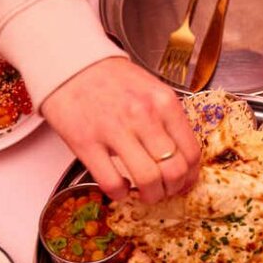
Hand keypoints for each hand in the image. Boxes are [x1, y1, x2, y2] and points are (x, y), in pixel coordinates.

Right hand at [41, 58, 200, 203]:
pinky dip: (120, 193)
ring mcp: (114, 130)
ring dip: (150, 195)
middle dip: (172, 189)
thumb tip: (181, 159)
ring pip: (148, 180)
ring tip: (144, 193)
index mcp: (164, 103)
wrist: (71, 66)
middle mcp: (143, 116)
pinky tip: (120, 187)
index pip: (191, 153)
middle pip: (174, 171)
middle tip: (164, 190)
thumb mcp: (152, 91)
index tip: (184, 182)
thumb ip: (169, 121)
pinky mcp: (86, 143)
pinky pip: (111, 183)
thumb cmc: (112, 81)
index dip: (190, 177)